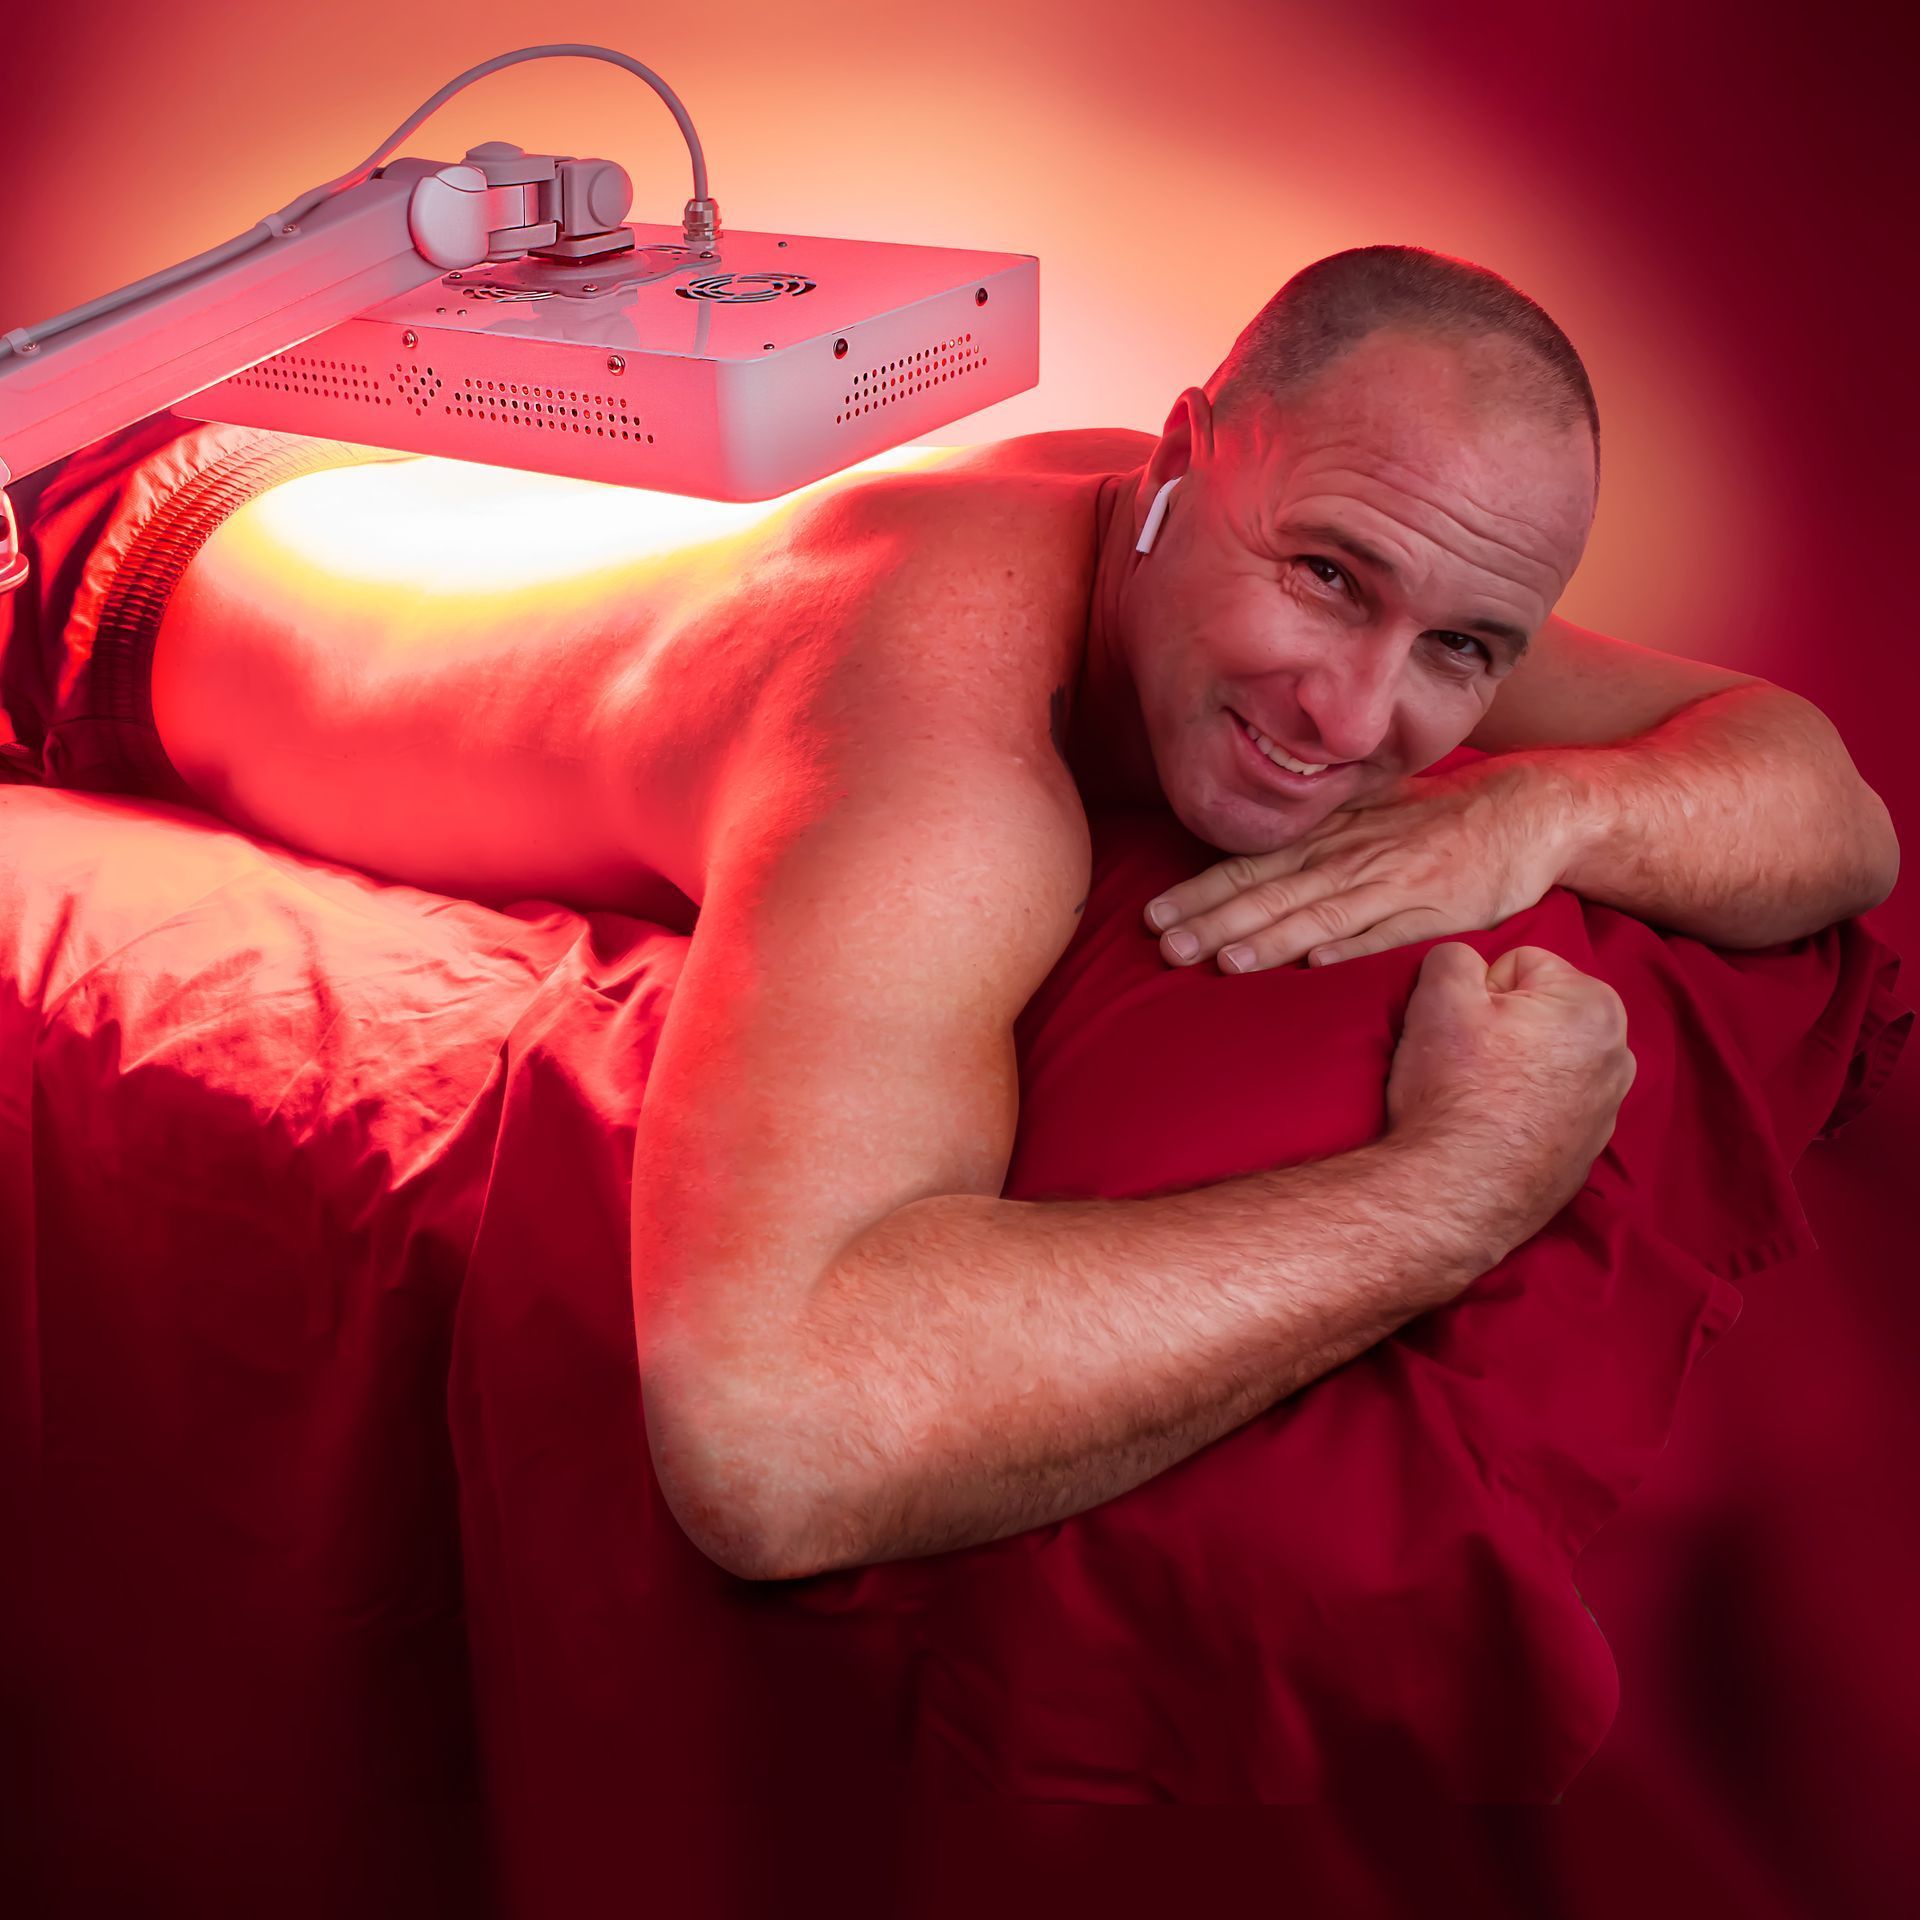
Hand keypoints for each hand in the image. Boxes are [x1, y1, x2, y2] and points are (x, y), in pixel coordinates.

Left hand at [1142, 757, 1578, 971]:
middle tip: (1165, 947)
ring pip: (1319, 913)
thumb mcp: (1362, 817)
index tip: (1151, 916)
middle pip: (1270, 891)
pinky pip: (1386, 930)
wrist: (1522, 811)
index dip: (1198, 892)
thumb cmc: (1433, 820)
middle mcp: (1349, 856)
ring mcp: (1391, 882)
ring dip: (1271, 938)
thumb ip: (1307, 845)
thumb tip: (1245, 870)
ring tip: (1225, 962)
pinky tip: (1316, 965)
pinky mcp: (1433, 908)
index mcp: (1326, 837)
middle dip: (1214, 920)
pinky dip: (1351, 946)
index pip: (1249, 866)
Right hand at [1387, 941, 1635, 1258]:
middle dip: (1506, 1027)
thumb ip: (1456, 956)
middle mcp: (1619, 1053)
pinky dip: (1529, 1109)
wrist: (1454, 1194)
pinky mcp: (1590, 1149)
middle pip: (1542, 1011)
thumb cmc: (1451, 1091)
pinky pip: (1554, 1105)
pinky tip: (1497, 1128)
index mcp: (1593, 1004)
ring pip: (1549, 1058)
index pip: (1519, 965)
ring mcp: (1609, 1106)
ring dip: (1518, 1066)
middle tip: (1468, 1061)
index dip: (1478, 993)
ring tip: (1480, 1097)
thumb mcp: (1437, 996)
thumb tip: (1469, 966)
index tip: (1462, 1030)